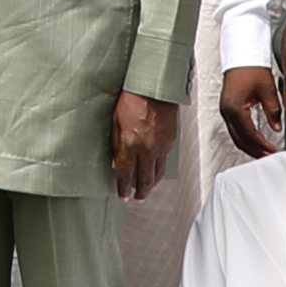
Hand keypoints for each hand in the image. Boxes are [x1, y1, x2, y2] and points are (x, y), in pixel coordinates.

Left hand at [104, 89, 175, 203]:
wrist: (155, 88)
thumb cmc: (132, 99)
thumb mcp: (115, 121)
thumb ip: (116, 145)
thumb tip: (116, 163)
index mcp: (130, 144)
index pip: (126, 173)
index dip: (123, 187)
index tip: (123, 195)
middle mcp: (147, 148)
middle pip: (145, 179)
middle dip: (140, 192)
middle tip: (137, 198)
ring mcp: (161, 146)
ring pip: (158, 173)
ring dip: (152, 184)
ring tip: (147, 189)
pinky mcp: (170, 141)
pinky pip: (165, 160)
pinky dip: (159, 168)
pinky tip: (155, 169)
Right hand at [217, 65, 281, 158]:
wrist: (241, 56)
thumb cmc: (252, 69)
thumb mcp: (267, 90)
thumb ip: (273, 111)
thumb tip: (277, 128)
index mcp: (236, 108)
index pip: (249, 134)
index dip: (261, 145)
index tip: (272, 151)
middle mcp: (227, 112)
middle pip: (240, 139)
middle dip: (254, 150)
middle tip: (268, 157)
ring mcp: (225, 111)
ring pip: (236, 136)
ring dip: (249, 146)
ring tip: (263, 152)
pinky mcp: (228, 109)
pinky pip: (234, 129)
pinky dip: (244, 138)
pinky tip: (255, 140)